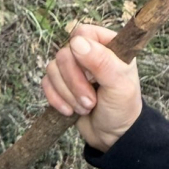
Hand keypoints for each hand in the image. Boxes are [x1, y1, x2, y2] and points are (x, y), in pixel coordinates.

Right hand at [42, 25, 142, 151]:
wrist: (111, 135)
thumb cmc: (122, 108)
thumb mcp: (119, 85)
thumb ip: (102, 62)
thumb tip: (76, 42)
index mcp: (108, 47)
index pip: (83, 33)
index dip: (82, 51)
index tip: (93, 73)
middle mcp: (88, 55)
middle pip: (64, 54)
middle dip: (74, 82)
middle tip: (90, 100)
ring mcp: (72, 69)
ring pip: (51, 69)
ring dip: (67, 93)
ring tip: (85, 108)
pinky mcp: (60, 84)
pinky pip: (45, 84)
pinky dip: (56, 99)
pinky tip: (69, 111)